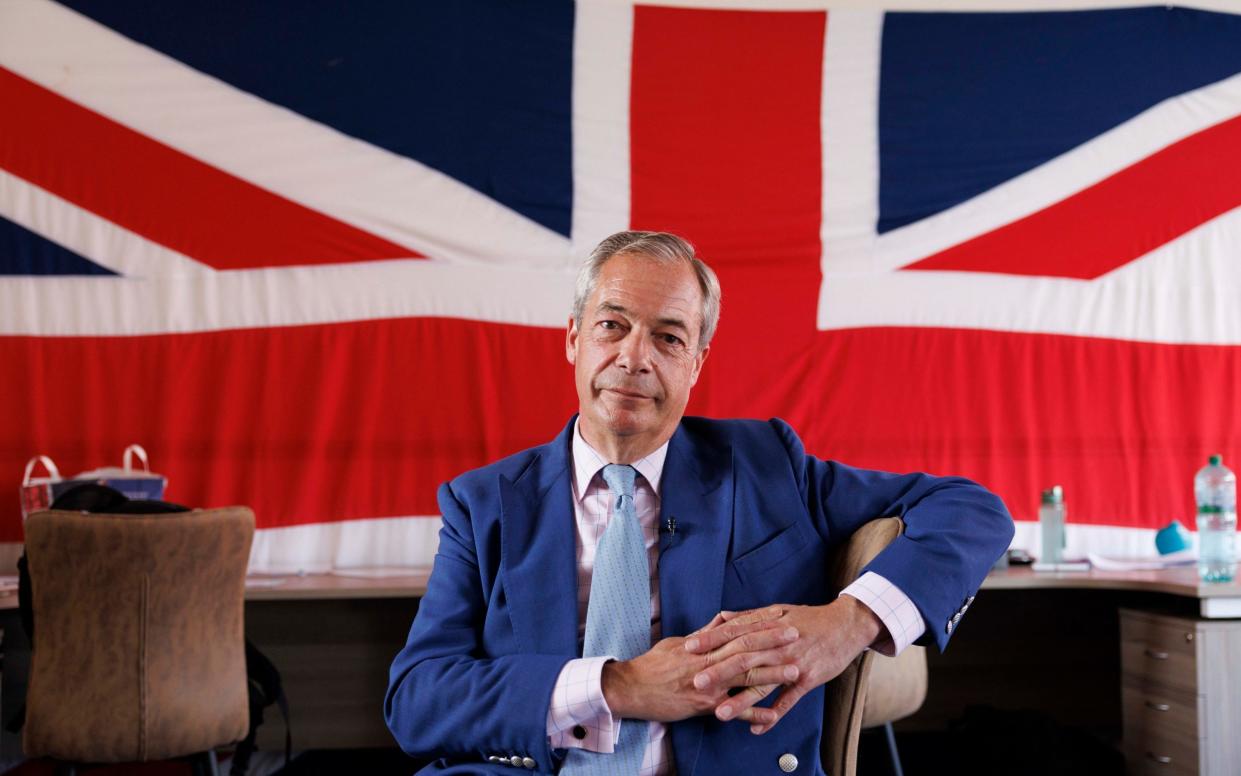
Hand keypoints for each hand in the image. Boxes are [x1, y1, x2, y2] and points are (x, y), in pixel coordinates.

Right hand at [601, 606, 800, 721]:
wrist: (631, 688)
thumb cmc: (652, 665)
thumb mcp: (677, 643)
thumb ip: (703, 634)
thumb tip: (722, 621)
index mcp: (702, 644)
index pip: (737, 628)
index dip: (760, 621)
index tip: (780, 614)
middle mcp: (708, 660)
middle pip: (746, 647)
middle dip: (773, 641)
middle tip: (796, 634)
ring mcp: (708, 683)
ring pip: (744, 676)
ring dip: (772, 674)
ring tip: (795, 671)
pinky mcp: (704, 705)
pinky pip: (733, 710)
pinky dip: (754, 714)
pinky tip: (773, 715)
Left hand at [684, 597, 884, 733]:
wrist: (845, 625)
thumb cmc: (808, 618)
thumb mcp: (778, 610)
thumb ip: (749, 616)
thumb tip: (722, 617)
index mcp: (767, 625)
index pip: (734, 632)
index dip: (711, 639)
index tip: (688, 647)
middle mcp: (777, 644)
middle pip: (744, 658)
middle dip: (719, 671)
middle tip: (696, 683)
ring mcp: (792, 662)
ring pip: (763, 683)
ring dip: (741, 700)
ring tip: (720, 714)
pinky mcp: (807, 679)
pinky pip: (788, 700)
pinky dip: (773, 715)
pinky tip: (757, 728)